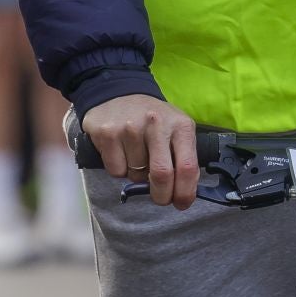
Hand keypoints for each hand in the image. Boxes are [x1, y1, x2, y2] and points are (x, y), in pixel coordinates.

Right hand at [81, 95, 200, 208]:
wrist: (119, 92)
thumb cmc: (153, 120)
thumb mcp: (176, 129)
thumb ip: (182, 157)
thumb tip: (184, 194)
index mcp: (181, 125)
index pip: (187, 167)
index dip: (186, 192)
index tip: (182, 203)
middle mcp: (157, 124)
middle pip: (162, 176)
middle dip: (162, 195)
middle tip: (161, 198)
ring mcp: (130, 128)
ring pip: (136, 176)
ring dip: (138, 177)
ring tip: (137, 156)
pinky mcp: (108, 133)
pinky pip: (116, 171)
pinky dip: (120, 170)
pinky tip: (121, 151)